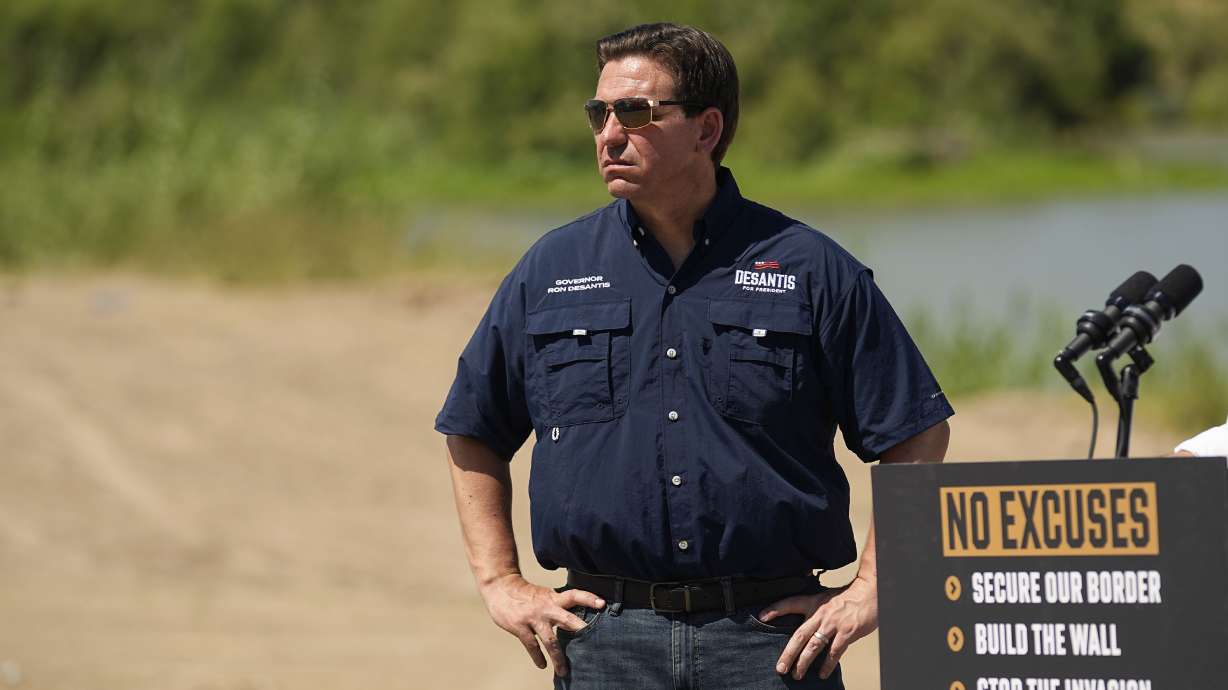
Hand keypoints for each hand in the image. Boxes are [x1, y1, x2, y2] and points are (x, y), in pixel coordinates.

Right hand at [479, 573, 605, 676]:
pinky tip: (542, 665)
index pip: (574, 595)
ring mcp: (533, 618)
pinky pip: (532, 646)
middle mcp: (546, 608)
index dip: (588, 599)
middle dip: (580, 630)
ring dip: (558, 657)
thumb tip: (575, 621)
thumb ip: (558, 606)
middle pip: (566, 619)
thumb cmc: (525, 594)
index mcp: (553, 598)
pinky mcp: (520, 627)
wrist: (500, 588)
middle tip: (593, 641)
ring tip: (564, 670)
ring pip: (550, 640)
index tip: (602, 604)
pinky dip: (538, 657)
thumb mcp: (544, 595)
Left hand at [758, 575, 877, 680]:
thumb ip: (813, 610)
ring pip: (814, 647)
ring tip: (797, 674)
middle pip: (799, 635)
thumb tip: (803, 626)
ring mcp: (833, 624)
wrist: (869, 594)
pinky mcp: (846, 633)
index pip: (790, 603)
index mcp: (813, 603)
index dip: (775, 609)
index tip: (761, 616)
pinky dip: (827, 665)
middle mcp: (820, 614)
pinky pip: (834, 652)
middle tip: (780, 668)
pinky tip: (822, 674)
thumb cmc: (847, 598)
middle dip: (788, 654)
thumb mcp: (825, 598)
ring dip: (804, 663)